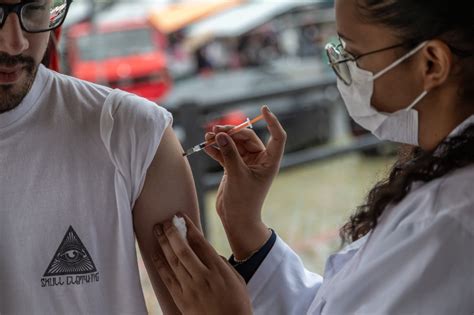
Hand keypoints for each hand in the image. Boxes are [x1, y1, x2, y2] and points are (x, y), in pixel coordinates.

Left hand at [153, 214, 251, 314]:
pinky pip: (167, 279)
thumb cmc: (237, 304)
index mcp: (219, 270)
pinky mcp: (182, 300)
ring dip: (163, 243)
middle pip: (183, 250)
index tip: (181, 217)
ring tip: (157, 230)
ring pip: (173, 261)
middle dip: (173, 232)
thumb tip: (210, 253)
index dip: (189, 227)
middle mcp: (203, 277)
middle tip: (166, 221)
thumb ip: (223, 264)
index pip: (200, 243)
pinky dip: (160, 264)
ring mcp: (191, 289)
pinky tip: (154, 253)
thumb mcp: (237, 280)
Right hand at [204, 106, 285, 258]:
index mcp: (269, 161)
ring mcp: (246, 164)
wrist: (236, 220)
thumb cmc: (244, 201)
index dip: (272, 122)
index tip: (264, 109)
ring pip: (234, 144)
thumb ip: (229, 153)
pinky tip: (206, 146)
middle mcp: (259, 160)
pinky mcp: (234, 168)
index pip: (277, 136)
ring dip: (221, 140)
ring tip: (207, 137)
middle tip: (215, 130)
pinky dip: (216, 149)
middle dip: (231, 133)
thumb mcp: (237, 175)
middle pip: (247, 138)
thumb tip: (221, 135)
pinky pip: (225, 153)